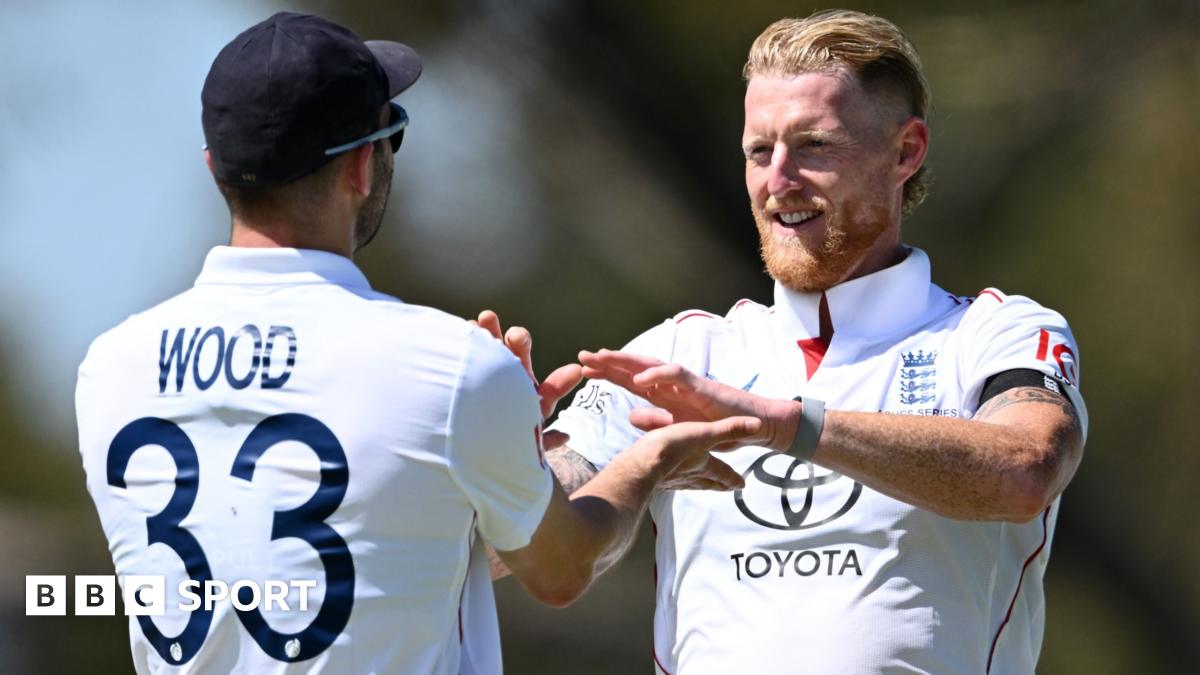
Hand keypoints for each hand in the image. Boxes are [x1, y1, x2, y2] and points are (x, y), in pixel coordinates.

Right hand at [473, 310, 581, 448]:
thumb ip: (545, 440)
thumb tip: (567, 436)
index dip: (563, 380)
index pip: (551, 388)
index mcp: (531, 395)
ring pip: (493, 348)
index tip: (575, 371)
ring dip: (491, 332)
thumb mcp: (527, 441)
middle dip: (520, 343)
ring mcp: (489, 371)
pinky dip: (469, 339)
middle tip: (517, 337)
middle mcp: (512, 378)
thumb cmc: (505, 442)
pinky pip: (470, 352)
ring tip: (486, 318)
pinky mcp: (468, 370)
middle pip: (519, 356)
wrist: (473, 446)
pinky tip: (466, 328)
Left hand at [578, 349, 799, 452]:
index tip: (583, 371)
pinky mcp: (703, 387)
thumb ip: (656, 423)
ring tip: (604, 359)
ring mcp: (687, 384)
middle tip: (582, 357)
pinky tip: (640, 378)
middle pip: (635, 368)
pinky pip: (678, 376)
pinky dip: (658, 374)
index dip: (608, 375)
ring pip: (652, 365)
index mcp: (665, 395)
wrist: (754, 426)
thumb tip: (629, 418)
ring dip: (627, 362)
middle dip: (609, 362)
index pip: (631, 381)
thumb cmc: (718, 428)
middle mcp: (672, 385)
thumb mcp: (680, 430)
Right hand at [630, 416, 764, 490]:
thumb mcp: (704, 433)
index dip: (733, 478)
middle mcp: (690, 475)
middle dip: (718, 484)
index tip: (742, 485)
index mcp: (704, 465)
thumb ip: (729, 429)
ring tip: (702, 484)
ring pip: (690, 483)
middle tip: (726, 489)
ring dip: (698, 484)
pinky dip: (676, 480)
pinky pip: (671, 481)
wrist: (640, 465)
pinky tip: (671, 478)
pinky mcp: (656, 480)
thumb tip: (758, 425)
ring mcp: (673, 480)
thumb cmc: (673, 448)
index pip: (723, 472)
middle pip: (708, 482)